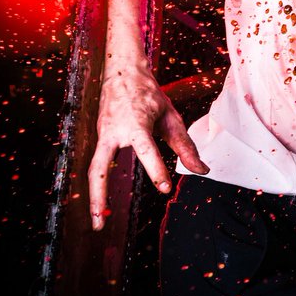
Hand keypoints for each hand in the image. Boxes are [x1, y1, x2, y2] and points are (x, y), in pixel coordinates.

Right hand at [88, 66, 207, 229]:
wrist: (122, 72)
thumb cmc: (150, 95)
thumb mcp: (171, 116)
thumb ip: (185, 145)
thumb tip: (202, 170)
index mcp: (135, 122)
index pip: (145, 149)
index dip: (156, 168)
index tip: (165, 187)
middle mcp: (113, 131)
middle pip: (99, 167)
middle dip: (99, 196)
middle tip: (101, 223)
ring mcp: (103, 135)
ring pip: (93, 169)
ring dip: (93, 197)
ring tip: (98, 222)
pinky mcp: (100, 138)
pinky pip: (98, 163)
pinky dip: (99, 183)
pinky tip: (103, 201)